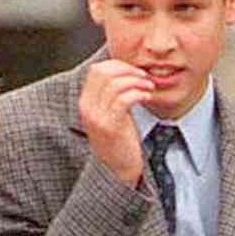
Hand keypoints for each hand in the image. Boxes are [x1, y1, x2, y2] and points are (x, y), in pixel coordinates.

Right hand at [78, 59, 157, 185]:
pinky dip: (139, 93)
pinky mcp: (111, 126)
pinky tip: (147, 98)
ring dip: (137, 82)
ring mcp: (97, 118)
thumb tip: (125, 71)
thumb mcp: (110, 113)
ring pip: (115, 84)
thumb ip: (111, 94)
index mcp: (85, 103)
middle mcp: (87, 108)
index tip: (135, 72)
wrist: (116, 170)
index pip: (97, 70)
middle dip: (128, 70)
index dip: (119, 66)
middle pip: (104, 73)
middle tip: (144, 77)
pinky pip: (124, 99)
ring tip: (148, 88)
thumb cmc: (119, 141)